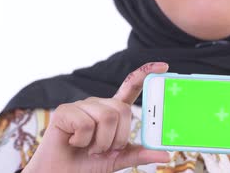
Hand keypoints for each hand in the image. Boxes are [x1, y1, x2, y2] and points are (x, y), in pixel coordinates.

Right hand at [22, 62, 170, 172]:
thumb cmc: (87, 164)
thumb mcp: (118, 159)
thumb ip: (139, 154)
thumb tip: (165, 154)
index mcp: (113, 111)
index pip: (131, 87)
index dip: (146, 74)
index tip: (163, 66)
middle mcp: (98, 104)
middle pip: (122, 110)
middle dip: (117, 137)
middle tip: (103, 149)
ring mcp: (81, 105)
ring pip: (107, 117)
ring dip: (100, 142)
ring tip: (88, 147)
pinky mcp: (64, 111)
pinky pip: (86, 124)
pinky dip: (82, 141)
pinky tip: (73, 142)